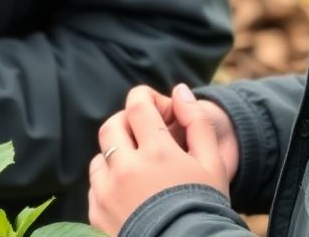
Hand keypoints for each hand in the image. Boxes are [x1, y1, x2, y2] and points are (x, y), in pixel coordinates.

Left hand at [88, 84, 232, 236]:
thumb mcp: (212, 164)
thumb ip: (197, 121)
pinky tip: (131, 195)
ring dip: (117, 155)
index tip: (158, 110)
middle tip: (147, 137)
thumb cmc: (204, 210)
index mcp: (156, 153)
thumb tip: (179, 91)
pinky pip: (96, 187)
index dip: (146, 98)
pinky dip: (109, 183)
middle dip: (128, 124)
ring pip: (100, 156)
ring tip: (140, 170)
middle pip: (112, 126)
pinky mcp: (97, 217)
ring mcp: (107, 194)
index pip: (137, 104)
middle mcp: (126, 170)